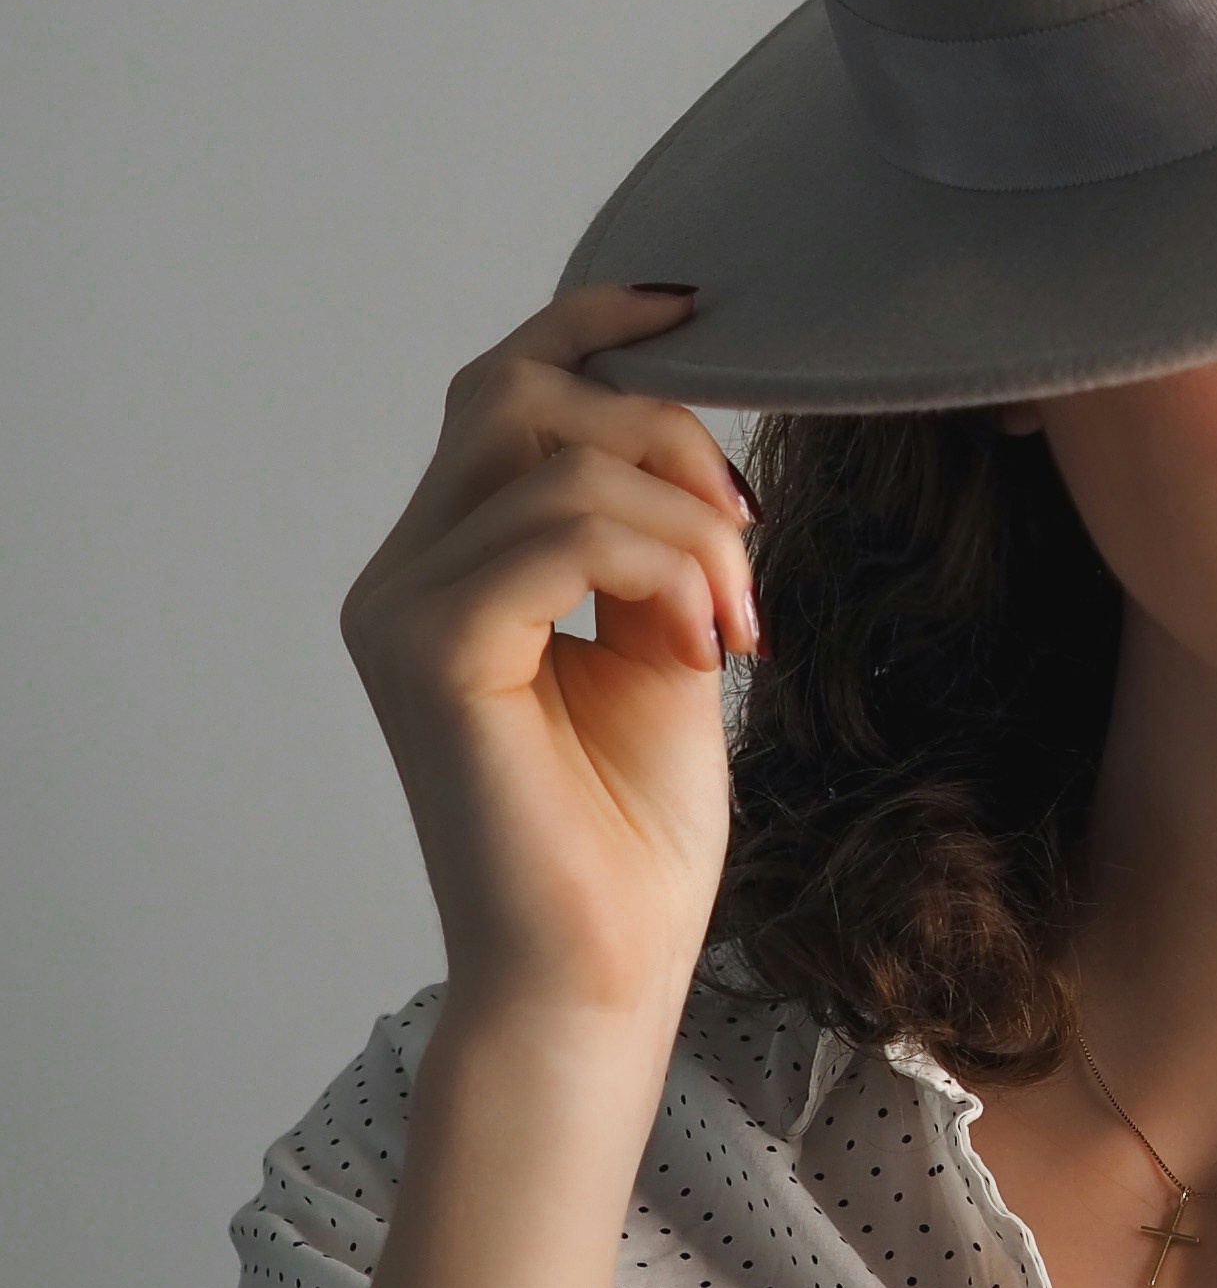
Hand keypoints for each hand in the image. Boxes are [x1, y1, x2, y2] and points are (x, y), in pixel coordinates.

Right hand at [339, 283, 757, 1042]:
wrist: (600, 974)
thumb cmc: (631, 836)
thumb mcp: (663, 641)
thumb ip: (650, 535)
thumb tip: (684, 433)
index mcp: (451, 563)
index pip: (507, 387)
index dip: (596, 321)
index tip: (703, 313)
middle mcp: (404, 573)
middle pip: (518, 388)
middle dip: (661, 429)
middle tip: (742, 536)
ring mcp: (401, 609)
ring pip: (551, 455)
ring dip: (684, 520)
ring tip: (732, 622)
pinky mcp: (427, 652)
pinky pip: (554, 530)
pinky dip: (657, 563)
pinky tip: (701, 644)